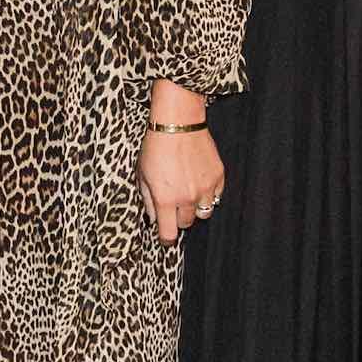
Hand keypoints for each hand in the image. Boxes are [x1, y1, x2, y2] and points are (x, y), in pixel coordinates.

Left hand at [141, 126, 222, 244]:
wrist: (178, 123)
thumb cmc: (155, 146)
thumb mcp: (142, 175)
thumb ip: (148, 200)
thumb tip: (153, 218)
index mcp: (166, 198)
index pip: (169, 233)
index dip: (166, 238)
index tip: (166, 237)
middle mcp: (187, 197)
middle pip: (187, 223)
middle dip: (178, 218)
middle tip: (173, 205)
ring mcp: (206, 187)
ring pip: (204, 212)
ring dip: (195, 207)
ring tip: (188, 193)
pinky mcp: (218, 176)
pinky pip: (216, 196)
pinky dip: (209, 193)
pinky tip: (199, 181)